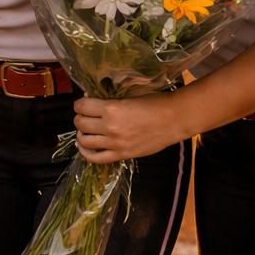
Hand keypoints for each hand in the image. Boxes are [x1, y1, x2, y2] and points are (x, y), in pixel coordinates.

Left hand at [72, 94, 188, 163]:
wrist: (174, 120)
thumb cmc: (154, 103)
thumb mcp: (128, 96)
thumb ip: (109, 101)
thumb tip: (90, 101)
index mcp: (111, 108)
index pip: (81, 106)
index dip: (80, 104)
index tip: (84, 104)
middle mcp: (110, 126)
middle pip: (80, 123)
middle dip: (80, 118)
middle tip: (86, 116)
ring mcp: (115, 143)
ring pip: (84, 141)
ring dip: (81, 134)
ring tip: (87, 130)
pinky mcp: (121, 155)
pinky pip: (95, 158)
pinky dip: (86, 152)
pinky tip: (86, 146)